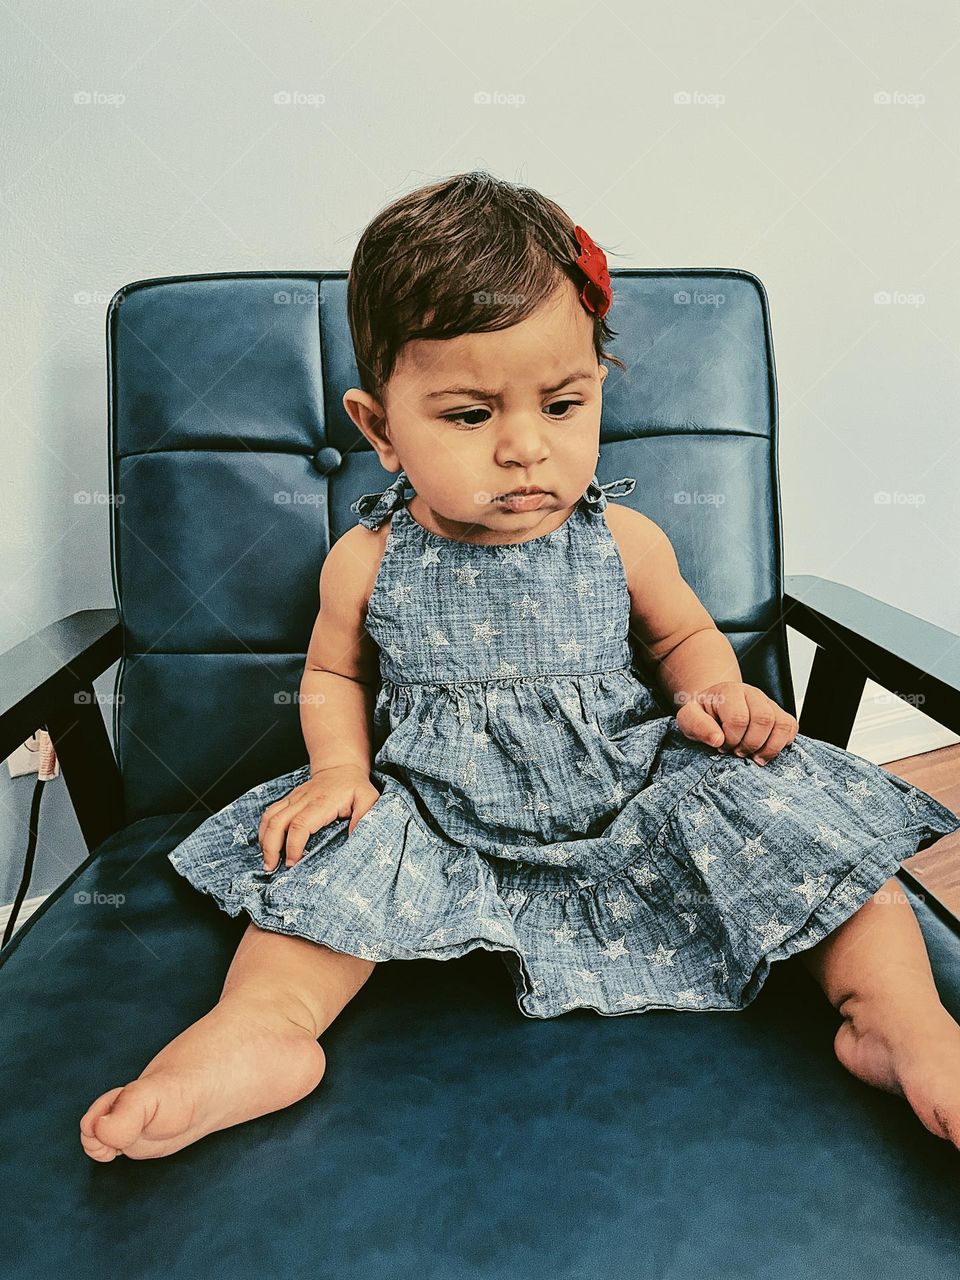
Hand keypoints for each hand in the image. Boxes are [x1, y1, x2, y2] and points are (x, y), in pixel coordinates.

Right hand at [258, 765, 381, 869]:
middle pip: (277, 822)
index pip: (300, 825)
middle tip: (271, 868)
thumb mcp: (367, 798)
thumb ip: (364, 816)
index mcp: (320, 803)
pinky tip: (265, 846)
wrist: (340, 767)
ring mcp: (292, 799)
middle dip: (271, 847)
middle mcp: (302, 800)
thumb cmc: (354, 786)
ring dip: (264, 841)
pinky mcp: (287, 800)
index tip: (293, 863)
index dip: (293, 846)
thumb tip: (355, 836)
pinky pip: (269, 814)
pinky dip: (263, 831)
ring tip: (267, 862)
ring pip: (269, 818)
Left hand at [675, 681, 798, 765]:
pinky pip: (791, 727)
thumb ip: (697, 726)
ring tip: (753, 756)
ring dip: (768, 747)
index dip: (731, 739)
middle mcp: (752, 693)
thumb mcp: (689, 718)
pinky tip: (765, 751)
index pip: (739, 718)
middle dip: (750, 744)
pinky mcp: (779, 714)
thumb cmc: (703, 714)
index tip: (722, 746)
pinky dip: (782, 744)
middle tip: (737, 753)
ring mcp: (768, 703)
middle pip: (763, 719)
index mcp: (729, 692)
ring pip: (781, 724)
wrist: (715, 705)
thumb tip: (718, 740)